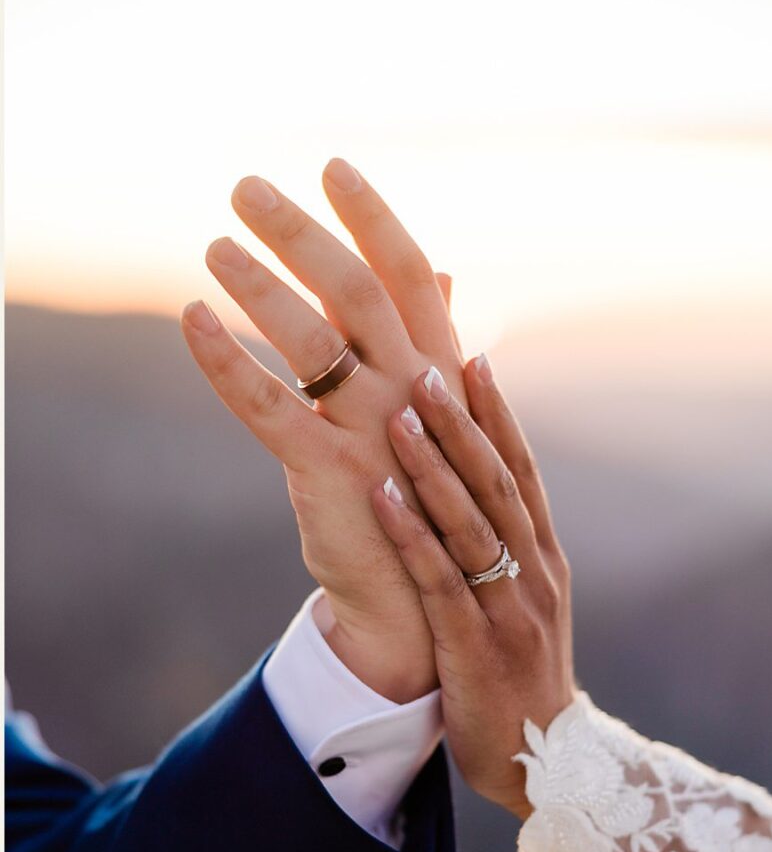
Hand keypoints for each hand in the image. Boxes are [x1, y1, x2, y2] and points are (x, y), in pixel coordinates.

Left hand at [180, 161, 467, 700]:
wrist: (495, 681)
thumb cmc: (485, 582)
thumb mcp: (490, 488)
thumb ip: (474, 410)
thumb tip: (462, 339)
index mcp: (472, 407)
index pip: (428, 295)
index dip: (383, 227)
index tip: (338, 170)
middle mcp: (443, 419)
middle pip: (379, 305)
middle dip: (318, 236)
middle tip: (256, 184)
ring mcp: (404, 456)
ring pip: (333, 352)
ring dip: (274, 288)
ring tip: (218, 240)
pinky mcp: (358, 501)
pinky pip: (286, 423)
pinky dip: (240, 368)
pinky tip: (197, 325)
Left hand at [370, 358, 574, 818]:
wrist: (547, 762)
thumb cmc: (525, 678)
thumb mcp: (529, 605)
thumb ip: (508, 550)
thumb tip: (479, 494)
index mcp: (547, 559)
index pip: (522, 472)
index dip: (498, 415)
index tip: (472, 359)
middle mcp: (535, 573)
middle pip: (497, 483)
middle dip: (462, 422)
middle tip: (428, 365)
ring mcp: (509, 607)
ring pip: (470, 521)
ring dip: (435, 463)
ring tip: (401, 412)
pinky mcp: (476, 644)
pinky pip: (441, 577)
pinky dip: (412, 531)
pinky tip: (383, 493)